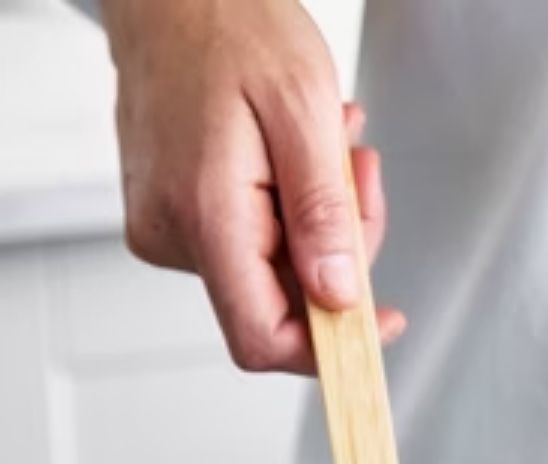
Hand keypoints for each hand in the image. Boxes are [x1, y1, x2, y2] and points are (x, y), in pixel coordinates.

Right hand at [102, 0, 404, 373]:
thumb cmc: (229, 23)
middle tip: (359, 174)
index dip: (327, 347)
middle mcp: (173, 233)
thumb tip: (339, 296)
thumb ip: (323, 214)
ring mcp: (168, 228)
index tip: (378, 325)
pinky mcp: (177, 216)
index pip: (262, 336)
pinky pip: (255, 242)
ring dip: (323, 221)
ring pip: (276, 271)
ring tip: (328, 147)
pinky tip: (297, 155)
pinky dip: (294, 208)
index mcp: (203, 213)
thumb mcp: (303, 109)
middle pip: (282, 303)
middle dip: (341, 253)